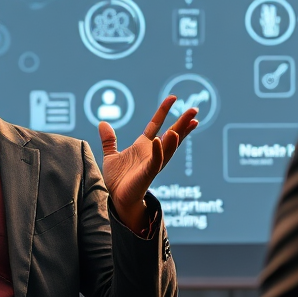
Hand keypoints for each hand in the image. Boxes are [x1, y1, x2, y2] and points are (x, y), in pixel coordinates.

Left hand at [99, 96, 197, 230]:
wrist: (116, 199)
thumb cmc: (117, 180)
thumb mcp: (111, 155)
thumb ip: (109, 140)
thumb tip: (103, 123)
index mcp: (144, 146)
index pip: (156, 124)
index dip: (163, 111)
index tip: (173, 98)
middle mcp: (152, 153)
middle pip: (171, 135)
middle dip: (183, 123)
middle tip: (195, 110)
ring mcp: (152, 163)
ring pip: (168, 148)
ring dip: (177, 136)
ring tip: (188, 123)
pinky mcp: (148, 174)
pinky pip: (155, 161)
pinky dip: (158, 151)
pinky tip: (158, 140)